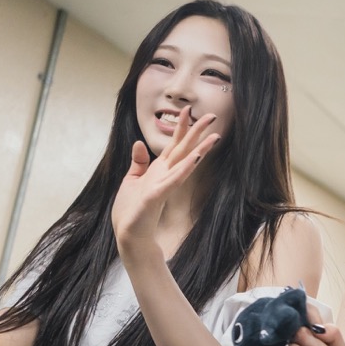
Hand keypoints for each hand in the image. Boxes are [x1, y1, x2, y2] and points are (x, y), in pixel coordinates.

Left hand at [110, 107, 219, 247]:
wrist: (131, 235)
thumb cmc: (132, 210)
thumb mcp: (132, 180)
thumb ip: (139, 162)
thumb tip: (140, 143)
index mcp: (159, 169)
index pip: (174, 144)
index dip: (181, 127)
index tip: (188, 110)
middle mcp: (165, 175)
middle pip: (183, 149)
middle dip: (197, 132)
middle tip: (212, 116)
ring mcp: (163, 185)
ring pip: (184, 163)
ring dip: (199, 149)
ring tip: (213, 136)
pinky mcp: (157, 196)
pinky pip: (172, 180)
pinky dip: (183, 169)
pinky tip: (193, 159)